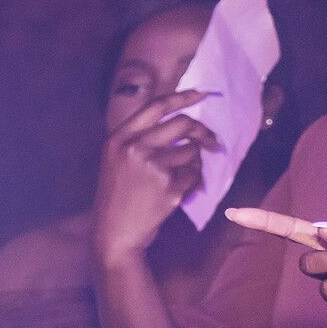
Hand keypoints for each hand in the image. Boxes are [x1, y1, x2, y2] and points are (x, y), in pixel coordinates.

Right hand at [92, 88, 218, 262]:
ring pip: (191, 152)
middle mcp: (134, 148)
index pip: (155, 107)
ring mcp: (152, 167)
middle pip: (182, 124)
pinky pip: (194, 175)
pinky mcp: (168, 186)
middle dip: (203, 131)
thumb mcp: (117, 161)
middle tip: (213, 142)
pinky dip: (192, 184)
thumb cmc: (117, 197)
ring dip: (193, 164)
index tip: (202, 93)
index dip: (182, 97)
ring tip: (176, 181)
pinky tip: (176, 194)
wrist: (114, 233)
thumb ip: (140, 139)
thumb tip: (183, 122)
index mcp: (119, 139)